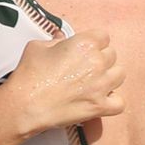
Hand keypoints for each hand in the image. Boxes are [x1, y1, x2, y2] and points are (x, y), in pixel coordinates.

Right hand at [4, 31, 125, 134]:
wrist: (25, 104)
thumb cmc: (29, 74)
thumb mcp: (38, 46)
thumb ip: (56, 41)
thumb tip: (62, 39)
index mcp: (85, 43)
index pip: (103, 36)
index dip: (94, 43)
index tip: (86, 50)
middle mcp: (97, 62)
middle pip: (112, 55)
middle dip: (101, 60)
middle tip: (86, 68)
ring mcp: (101, 86)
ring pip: (120, 75)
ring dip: (110, 77)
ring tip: (95, 83)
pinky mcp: (100, 107)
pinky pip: (120, 103)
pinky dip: (113, 102)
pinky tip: (101, 100)